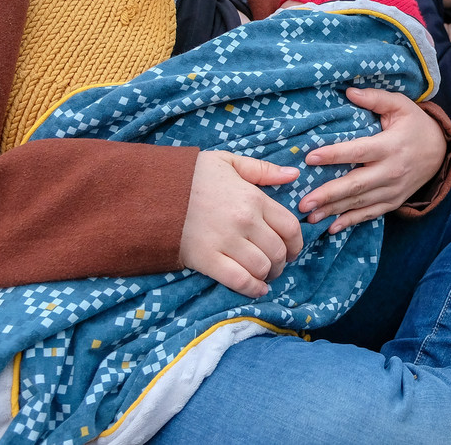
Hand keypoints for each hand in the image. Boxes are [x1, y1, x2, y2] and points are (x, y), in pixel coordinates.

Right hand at [179, 151, 302, 298]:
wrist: (153, 190)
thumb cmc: (192, 175)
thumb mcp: (228, 162)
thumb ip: (263, 170)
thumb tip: (293, 175)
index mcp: (253, 198)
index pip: (289, 227)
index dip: (296, 243)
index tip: (293, 249)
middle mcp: (244, 221)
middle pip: (278, 251)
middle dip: (282, 262)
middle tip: (277, 265)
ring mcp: (226, 241)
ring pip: (262, 267)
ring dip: (268, 275)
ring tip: (265, 275)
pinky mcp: (207, 259)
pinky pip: (239, 280)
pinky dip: (252, 288)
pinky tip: (257, 288)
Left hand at [300, 88, 446, 233]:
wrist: (441, 151)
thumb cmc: (416, 125)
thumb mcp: (400, 106)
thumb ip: (375, 98)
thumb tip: (349, 91)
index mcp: (391, 146)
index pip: (358, 151)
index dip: (334, 155)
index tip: (310, 158)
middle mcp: (392, 171)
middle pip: (356, 185)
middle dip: (328, 195)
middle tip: (303, 203)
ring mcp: (393, 190)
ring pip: (360, 203)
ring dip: (333, 211)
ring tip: (309, 216)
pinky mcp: (394, 202)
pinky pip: (371, 214)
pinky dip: (351, 222)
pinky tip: (332, 227)